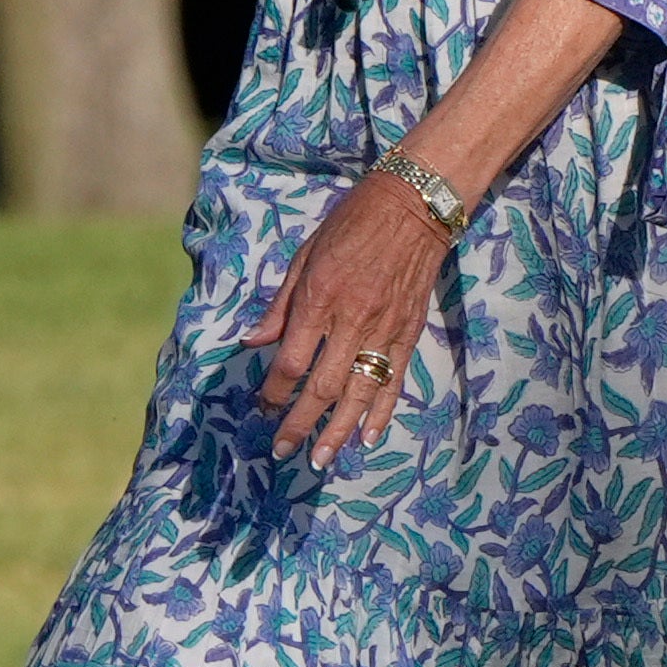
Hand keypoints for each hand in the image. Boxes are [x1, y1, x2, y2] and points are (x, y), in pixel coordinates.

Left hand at [246, 172, 447, 467]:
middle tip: (283, 450)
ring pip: (360, 393)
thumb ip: (280, 306)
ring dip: (338, 431)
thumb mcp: (304, 257)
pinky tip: (366, 437)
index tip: (261, 407)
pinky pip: (394, 381)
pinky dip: (380, 413)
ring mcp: (385, 330)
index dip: (273, 391)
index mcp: (319, 299)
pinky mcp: (410, 333)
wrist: (414, 207)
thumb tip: (252, 343)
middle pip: (322, 387)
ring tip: (322, 459)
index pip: (291, 361)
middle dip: (300, 423)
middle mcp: (352, 320)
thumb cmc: (350, 225)